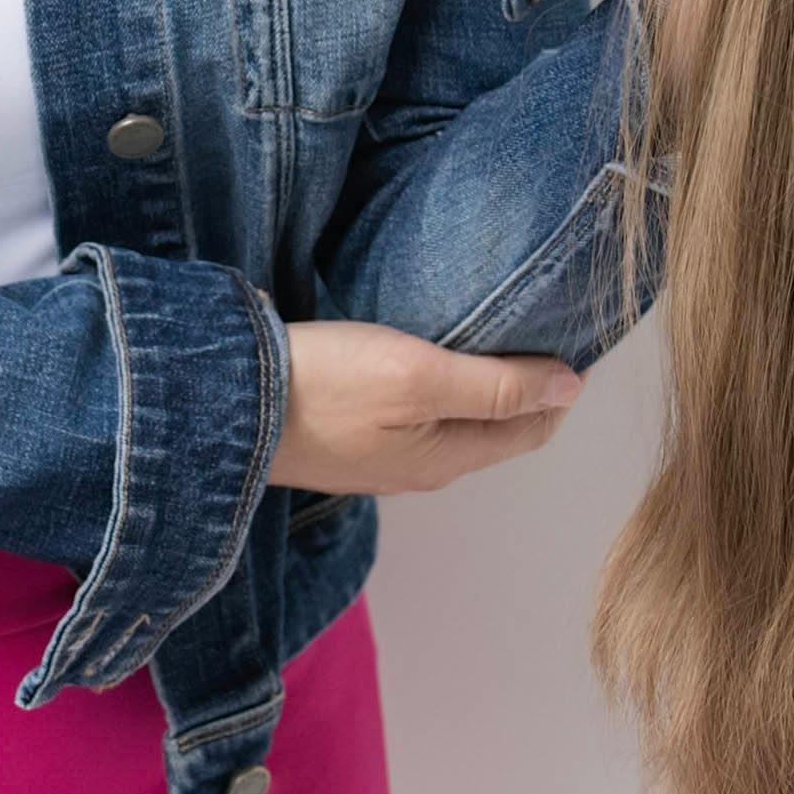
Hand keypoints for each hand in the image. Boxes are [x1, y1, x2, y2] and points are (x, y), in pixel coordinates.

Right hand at [271, 322, 587, 499]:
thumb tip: (573, 387)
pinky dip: (432, 389)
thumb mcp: (420, 376)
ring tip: (483, 332)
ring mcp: (377, 460)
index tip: (567, 333)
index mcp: (447, 459)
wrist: (220, 405)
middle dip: (522, 386)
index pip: (533, 428)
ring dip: (475, 386)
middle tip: (533, 324)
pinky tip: (419, 355)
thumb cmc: (325, 387)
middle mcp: (419, 470)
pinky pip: (409, 418)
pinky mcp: (343, 441)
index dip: (558, 385)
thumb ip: (499, 385)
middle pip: (493, 428)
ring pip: (450, 424)